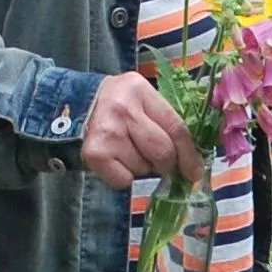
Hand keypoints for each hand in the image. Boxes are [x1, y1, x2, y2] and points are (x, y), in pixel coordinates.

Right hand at [81, 71, 201, 192]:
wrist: (76, 106)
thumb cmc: (118, 106)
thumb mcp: (142, 101)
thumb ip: (165, 121)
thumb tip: (192, 161)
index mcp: (141, 91)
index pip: (176, 127)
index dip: (189, 154)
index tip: (194, 171)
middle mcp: (123, 109)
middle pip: (162, 150)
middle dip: (167, 164)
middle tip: (162, 164)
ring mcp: (107, 132)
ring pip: (143, 168)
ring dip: (143, 168)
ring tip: (129, 151)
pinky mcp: (94, 153)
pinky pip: (123, 180)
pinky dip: (124, 177)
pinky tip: (116, 160)